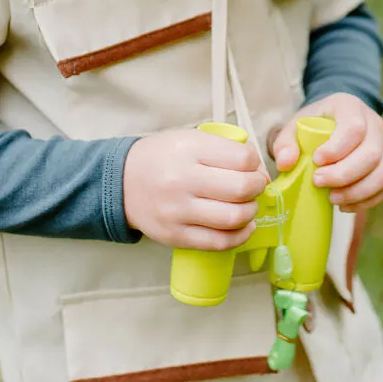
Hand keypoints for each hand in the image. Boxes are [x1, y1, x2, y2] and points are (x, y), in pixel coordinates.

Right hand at [123, 129, 267, 248]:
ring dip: (251, 212)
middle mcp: (182, 180)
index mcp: (189, 150)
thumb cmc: (163, 158)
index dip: (256, 164)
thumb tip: (260, 172)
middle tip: (255, 186)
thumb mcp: (190, 139)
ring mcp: (178, 212)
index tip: (253, 167)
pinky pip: (219, 242)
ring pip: (233, 218)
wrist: (123, 182)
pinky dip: (240, 236)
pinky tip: (243, 226)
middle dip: (258, 188)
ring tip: (248, 206)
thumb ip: (224, 149)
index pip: (242, 159)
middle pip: (241, 189)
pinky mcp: (176, 236)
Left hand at [269, 93, 382, 212]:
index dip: (337, 149)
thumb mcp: (295, 124)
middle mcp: (374, 123)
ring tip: (332, 199)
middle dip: (344, 174)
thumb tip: (285, 164)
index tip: (316, 161)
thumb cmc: (314, 124)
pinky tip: (346, 205)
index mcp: (351, 107)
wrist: (335, 121)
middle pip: (371, 153)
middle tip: (318, 183)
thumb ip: (285, 142)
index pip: (354, 128)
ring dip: (358, 191)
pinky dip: (368, 200)